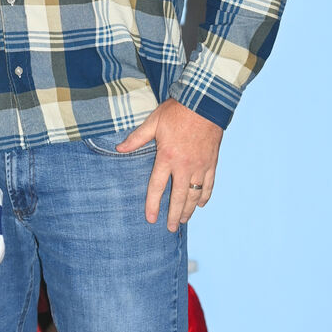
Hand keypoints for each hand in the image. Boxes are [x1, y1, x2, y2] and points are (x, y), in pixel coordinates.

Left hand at [115, 98, 221, 230]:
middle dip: (174, 214)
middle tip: (170, 228)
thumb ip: (137, 138)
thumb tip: (119, 148)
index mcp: (167, 157)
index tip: (151, 218)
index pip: (157, 187)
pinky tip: (201, 204)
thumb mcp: (153, 122)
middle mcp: (184, 165)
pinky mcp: (212, 162)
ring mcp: (200, 166)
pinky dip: (205, 196)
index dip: (153, 204)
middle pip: (178, 197)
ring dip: (189, 209)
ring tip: (183, 220)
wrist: (204, 103)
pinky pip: (209, 184)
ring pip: (195, 194)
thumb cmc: (176, 111)